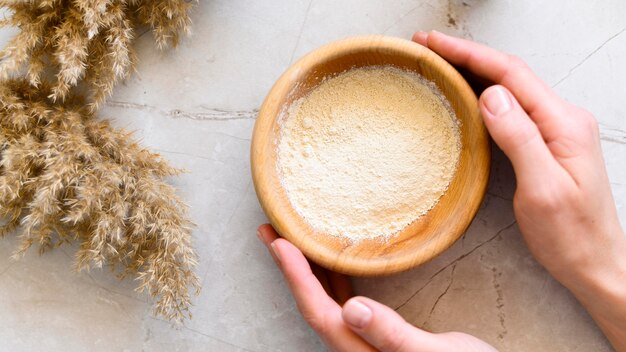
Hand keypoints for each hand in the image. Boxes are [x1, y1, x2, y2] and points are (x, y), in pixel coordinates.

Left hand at [257, 224, 497, 351]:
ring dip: (308, 270)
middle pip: (313, 304)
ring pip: (327, 302)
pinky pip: (346, 302)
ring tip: (291, 240)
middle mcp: (357, 347)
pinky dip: (334, 279)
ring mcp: (366, 342)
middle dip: (290, 268)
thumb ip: (392, 336)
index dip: (296, 276)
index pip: (319, 311)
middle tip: (270, 232)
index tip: (279, 243)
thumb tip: (353, 309)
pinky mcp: (379, 336)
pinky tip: (334, 262)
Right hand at [412, 31, 625, 349]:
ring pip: (509, 88)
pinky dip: (483, 94)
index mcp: (564, 123)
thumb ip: (519, 138)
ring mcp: (555, 129)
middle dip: (466, 55)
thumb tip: (490, 95)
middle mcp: (562, 118)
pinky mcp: (547, 142)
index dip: (469, 54)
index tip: (434, 45)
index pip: (510, 74)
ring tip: (439, 63)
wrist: (595, 262)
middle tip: (427, 48)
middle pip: (509, 73)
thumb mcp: (543, 189)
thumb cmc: (572, 234)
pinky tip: (466, 95)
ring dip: (473, 71)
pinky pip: (512, 107)